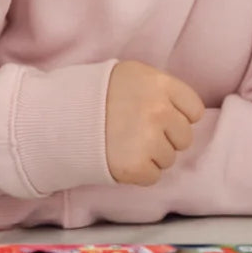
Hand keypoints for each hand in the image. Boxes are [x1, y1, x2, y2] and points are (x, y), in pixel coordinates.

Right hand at [104, 60, 205, 185]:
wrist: (57, 116)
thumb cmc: (94, 93)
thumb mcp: (129, 76)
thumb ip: (158, 90)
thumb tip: (183, 114)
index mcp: (159, 84)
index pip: (194, 110)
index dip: (178, 116)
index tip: (159, 117)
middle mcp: (158, 110)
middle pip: (184, 137)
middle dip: (165, 138)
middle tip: (137, 131)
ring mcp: (148, 140)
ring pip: (169, 158)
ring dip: (151, 155)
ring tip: (124, 143)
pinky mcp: (136, 167)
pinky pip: (153, 176)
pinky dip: (139, 172)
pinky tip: (120, 157)